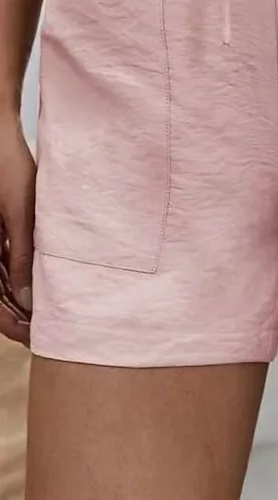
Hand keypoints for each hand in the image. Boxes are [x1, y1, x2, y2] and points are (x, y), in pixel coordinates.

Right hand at [0, 112, 34, 345]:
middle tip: (45, 330)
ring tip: (47, 311)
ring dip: (19, 297)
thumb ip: (22, 255)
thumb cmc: (7, 166)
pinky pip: (2, 260)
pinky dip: (16, 275)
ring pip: (0, 280)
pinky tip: (38, 283)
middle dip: (17, 315)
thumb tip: (29, 300)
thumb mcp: (19, 212)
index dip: (10, 323)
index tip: (34, 336)